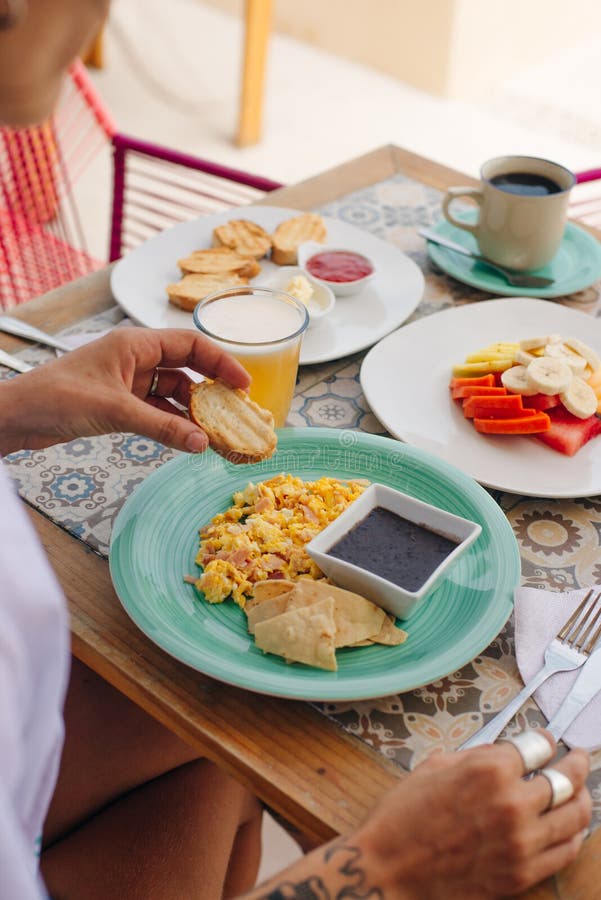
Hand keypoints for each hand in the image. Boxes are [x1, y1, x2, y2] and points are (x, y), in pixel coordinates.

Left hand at [0, 328, 250, 454]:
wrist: (18, 416)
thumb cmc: (58, 398)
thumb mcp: (116, 411)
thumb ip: (162, 426)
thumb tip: (202, 443)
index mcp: (135, 343)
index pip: (191, 345)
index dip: (220, 362)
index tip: (243, 384)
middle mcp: (134, 358)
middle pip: (186, 367)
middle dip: (211, 388)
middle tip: (236, 409)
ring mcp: (127, 381)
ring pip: (172, 392)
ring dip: (193, 411)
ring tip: (216, 431)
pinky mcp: (119, 402)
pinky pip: (156, 409)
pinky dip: (172, 422)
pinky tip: (188, 438)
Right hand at [355, 732, 590, 898]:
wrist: (388, 870)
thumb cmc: (402, 815)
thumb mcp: (434, 765)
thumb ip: (476, 756)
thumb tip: (505, 753)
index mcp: (488, 769)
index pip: (537, 747)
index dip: (545, 741)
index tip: (548, 740)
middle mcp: (512, 803)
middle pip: (566, 779)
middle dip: (576, 763)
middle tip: (579, 758)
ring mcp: (521, 842)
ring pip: (574, 815)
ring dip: (583, 797)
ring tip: (583, 790)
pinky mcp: (521, 874)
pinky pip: (565, 852)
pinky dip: (575, 835)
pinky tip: (573, 826)